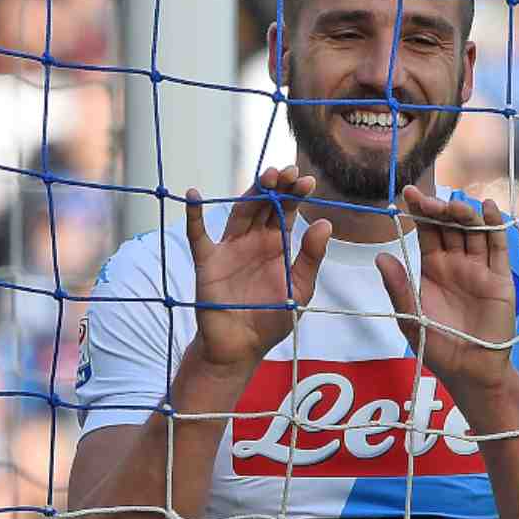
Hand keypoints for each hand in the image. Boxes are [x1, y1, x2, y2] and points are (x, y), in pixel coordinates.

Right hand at [185, 166, 331, 371]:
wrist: (241, 347)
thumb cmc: (272, 319)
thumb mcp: (299, 289)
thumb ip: (311, 257)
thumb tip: (324, 222)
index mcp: (277, 244)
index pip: (287, 211)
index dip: (296, 194)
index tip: (307, 181)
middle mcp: (253, 240)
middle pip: (265, 205)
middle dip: (277, 186)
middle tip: (288, 172)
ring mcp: (230, 248)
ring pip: (241, 212)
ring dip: (251, 192)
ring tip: (266, 176)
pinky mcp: (208, 261)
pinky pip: (198, 235)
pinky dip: (194, 215)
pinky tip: (193, 194)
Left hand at [375, 186, 515, 391]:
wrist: (470, 370)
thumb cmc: (438, 346)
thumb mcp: (410, 317)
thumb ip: (398, 288)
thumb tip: (380, 256)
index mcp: (432, 268)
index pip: (426, 231)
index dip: (419, 211)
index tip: (408, 193)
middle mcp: (456, 262)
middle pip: (450, 226)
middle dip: (439, 209)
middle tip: (428, 201)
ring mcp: (479, 268)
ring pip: (473, 231)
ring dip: (464, 214)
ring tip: (454, 204)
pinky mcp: (500, 278)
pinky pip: (498, 247)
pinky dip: (494, 226)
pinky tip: (488, 208)